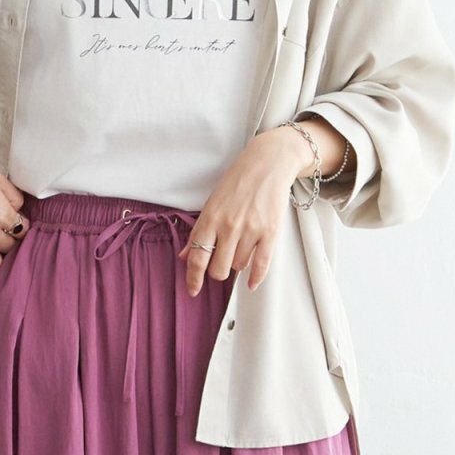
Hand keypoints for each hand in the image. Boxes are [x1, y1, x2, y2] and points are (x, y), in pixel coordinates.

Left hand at [176, 123, 316, 294]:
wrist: (267, 164)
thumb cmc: (237, 182)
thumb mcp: (212, 204)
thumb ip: (199, 232)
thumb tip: (184, 256)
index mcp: (210, 219)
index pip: (197, 258)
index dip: (193, 279)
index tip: (193, 291)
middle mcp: (228, 227)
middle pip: (218, 269)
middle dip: (218, 272)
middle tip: (221, 263)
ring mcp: (250, 230)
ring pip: (239, 266)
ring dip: (237, 264)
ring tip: (241, 249)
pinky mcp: (270, 232)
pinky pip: (262, 264)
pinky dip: (256, 278)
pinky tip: (252, 283)